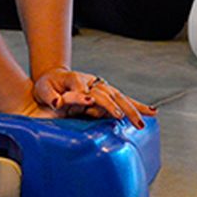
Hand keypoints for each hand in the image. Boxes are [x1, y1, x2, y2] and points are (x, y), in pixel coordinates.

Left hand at [30, 68, 153, 129]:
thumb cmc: (48, 87)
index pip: (81, 87)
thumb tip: (58, 102)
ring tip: (146, 117)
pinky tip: (152, 112)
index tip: (89, 103)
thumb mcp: (43, 90)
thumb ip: (49, 95)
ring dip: (132, 108)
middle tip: (122, 117)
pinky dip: (138, 106)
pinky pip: (124, 101)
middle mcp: (92, 83)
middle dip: (114, 105)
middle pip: (105, 93)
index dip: (84, 95)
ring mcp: (101, 88)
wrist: (54, 80)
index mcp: (74, 79)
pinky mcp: (107, 96)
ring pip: (119, 97)